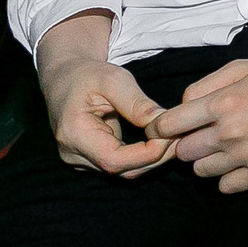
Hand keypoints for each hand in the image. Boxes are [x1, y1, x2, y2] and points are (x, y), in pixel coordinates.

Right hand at [36, 18, 173, 176]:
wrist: (65, 77)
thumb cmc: (87, 75)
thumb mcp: (113, 79)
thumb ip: (136, 103)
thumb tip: (162, 122)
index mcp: (73, 134)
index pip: (114, 160)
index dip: (147, 154)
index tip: (172, 135)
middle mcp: (73, 154)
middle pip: (122, 170)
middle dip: (156, 156)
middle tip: (182, 134)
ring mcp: (79, 159)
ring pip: (124, 171)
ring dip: (152, 158)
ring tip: (175, 135)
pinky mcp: (90, 159)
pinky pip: (121, 165)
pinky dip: (143, 155)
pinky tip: (161, 139)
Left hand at [148, 33, 247, 193]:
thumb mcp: (241, 68)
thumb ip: (203, 86)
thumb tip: (179, 109)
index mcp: (223, 102)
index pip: (168, 126)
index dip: (164, 128)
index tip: (172, 128)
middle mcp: (232, 130)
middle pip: (183, 152)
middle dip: (190, 142)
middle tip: (209, 132)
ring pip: (201, 171)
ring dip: (209, 159)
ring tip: (230, 144)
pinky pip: (225, 186)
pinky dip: (229, 176)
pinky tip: (242, 158)